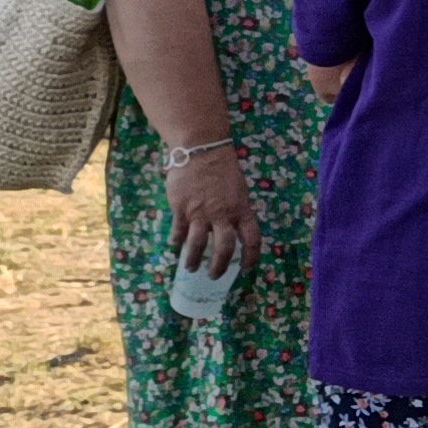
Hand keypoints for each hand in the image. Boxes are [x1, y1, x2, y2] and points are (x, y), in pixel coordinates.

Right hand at [164, 141, 262, 276]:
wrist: (201, 150)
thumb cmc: (223, 169)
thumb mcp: (239, 190)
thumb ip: (236, 210)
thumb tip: (232, 229)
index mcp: (241, 210)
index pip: (252, 239)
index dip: (251, 257)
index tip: (246, 269)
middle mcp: (222, 215)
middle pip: (224, 248)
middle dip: (219, 266)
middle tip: (214, 276)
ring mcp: (200, 213)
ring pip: (198, 244)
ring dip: (193, 259)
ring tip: (190, 267)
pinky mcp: (181, 209)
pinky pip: (178, 231)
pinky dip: (176, 241)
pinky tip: (175, 246)